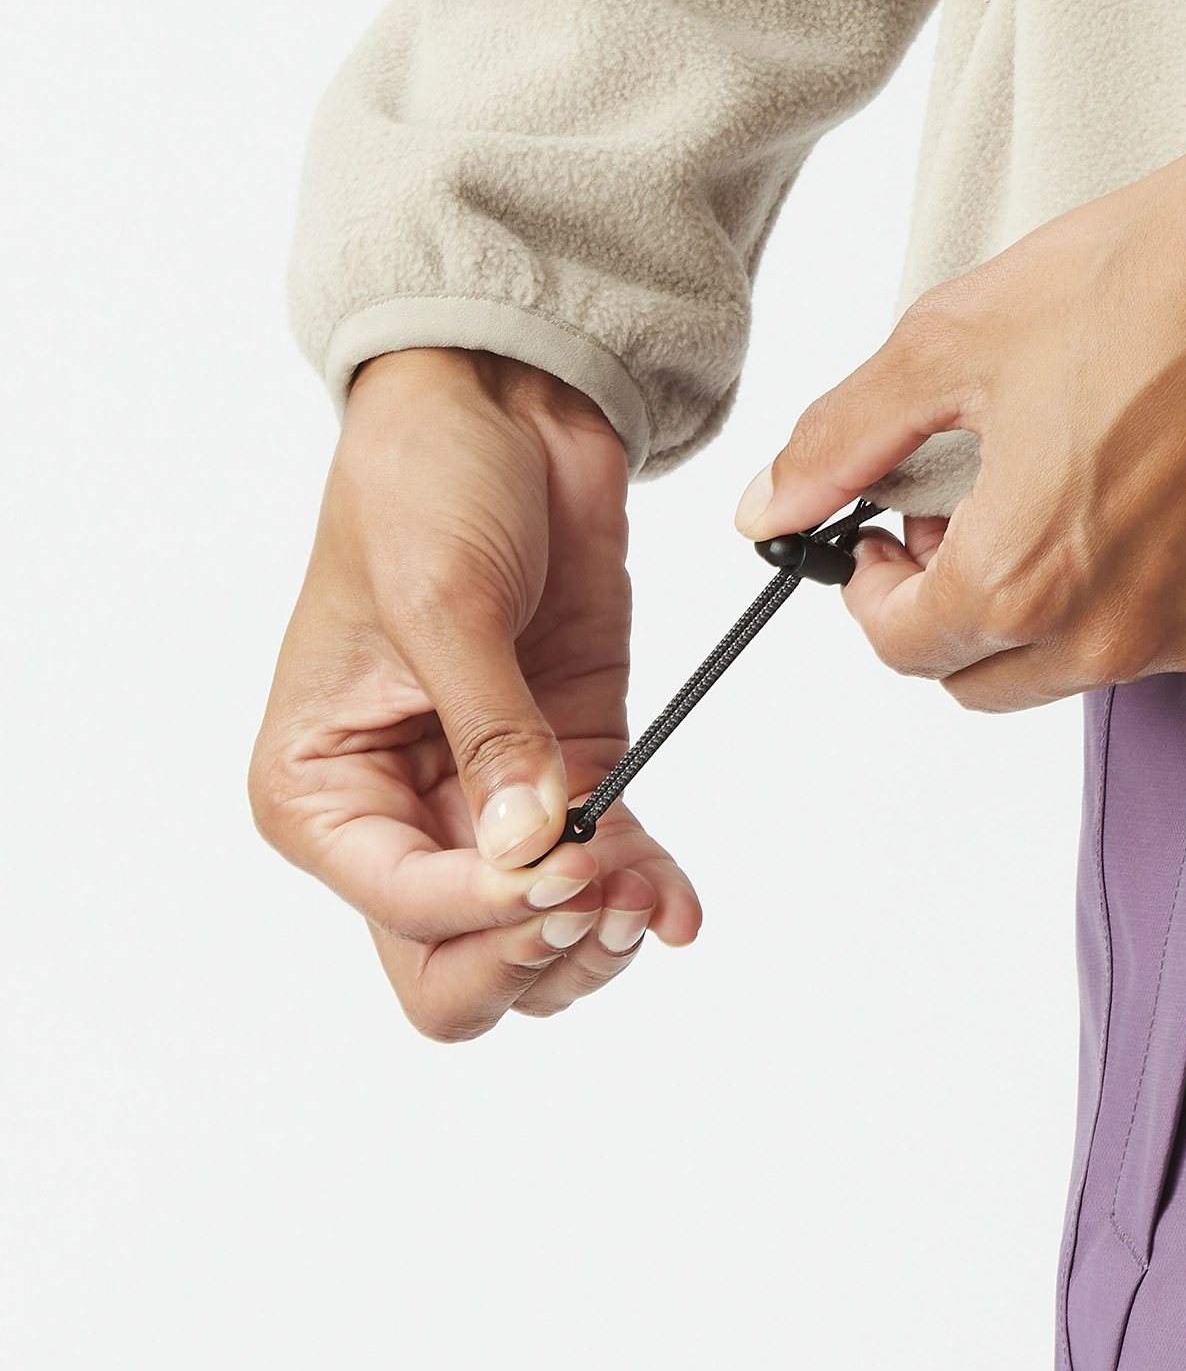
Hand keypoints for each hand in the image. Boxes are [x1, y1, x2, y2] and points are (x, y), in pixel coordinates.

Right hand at [253, 349, 700, 1040]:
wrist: (501, 408)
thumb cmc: (423, 484)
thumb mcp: (443, 601)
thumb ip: (490, 734)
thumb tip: (531, 850)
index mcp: (319, 788)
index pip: (403, 906)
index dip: (488, 907)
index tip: (565, 864)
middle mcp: (394, 812)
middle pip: (452, 962)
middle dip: (529, 955)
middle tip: (600, 900)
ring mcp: (489, 796)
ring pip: (530, 936)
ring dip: (590, 940)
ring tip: (647, 902)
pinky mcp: (570, 760)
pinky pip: (604, 860)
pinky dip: (642, 889)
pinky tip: (680, 905)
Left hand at [735, 32, 1185, 710]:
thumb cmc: (1145, 281)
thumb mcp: (950, 344)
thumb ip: (842, 440)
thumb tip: (766, 506)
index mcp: (1023, 577)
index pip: (901, 649)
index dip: (868, 588)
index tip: (879, 533)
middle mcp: (1118, 632)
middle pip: (982, 678)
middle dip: (946, 610)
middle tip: (954, 514)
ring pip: (1076, 666)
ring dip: (1040, 607)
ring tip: (1051, 489)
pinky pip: (1170, 633)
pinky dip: (1133, 590)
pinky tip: (1140, 491)